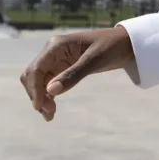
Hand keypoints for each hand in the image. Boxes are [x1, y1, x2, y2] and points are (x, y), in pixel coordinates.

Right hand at [19, 27, 134, 120]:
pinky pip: (48, 84)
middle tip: (49, 113)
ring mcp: (56, 60)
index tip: (39, 106)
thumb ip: (73, 75)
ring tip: (50, 116)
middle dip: (37, 95)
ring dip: (41, 98)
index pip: (36, 69)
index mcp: (57, 45)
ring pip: (39, 82)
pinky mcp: (62, 69)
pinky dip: (48, 96)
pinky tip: (52, 109)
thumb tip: (50, 91)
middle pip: (33, 76)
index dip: (34, 88)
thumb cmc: (112, 46)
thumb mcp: (95, 60)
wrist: (125, 43)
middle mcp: (52, 52)